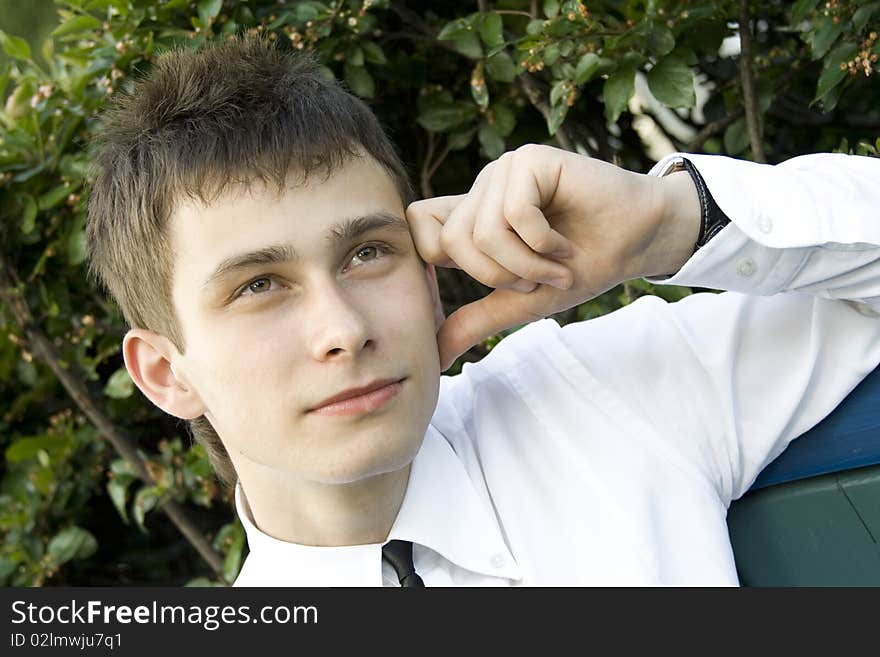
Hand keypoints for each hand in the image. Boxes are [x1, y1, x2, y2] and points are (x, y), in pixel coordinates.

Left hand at [406, 144, 699, 370]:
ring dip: (527, 264)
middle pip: (452, 242)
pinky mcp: (530, 160)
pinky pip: (516, 213)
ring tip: (555, 265)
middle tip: (535, 280)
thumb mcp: (520, 302)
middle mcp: (482, 191)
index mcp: (472, 218)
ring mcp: (504, 172)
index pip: (417, 225)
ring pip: (485, 231)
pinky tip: (565, 245)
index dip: (437, 262)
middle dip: (498, 276)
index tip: (486, 284)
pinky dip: (543, 244)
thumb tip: (432, 357)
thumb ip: (475, 320)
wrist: (637, 242)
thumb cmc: (583, 266)